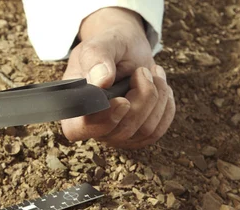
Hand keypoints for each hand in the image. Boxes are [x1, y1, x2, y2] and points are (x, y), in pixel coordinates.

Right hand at [61, 7, 174, 148]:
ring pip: (145, 130)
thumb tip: (101, 80)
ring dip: (157, 97)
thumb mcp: (101, 42)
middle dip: (141, 97)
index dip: (102, 120)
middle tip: (143, 71)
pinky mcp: (139, 136)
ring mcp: (117, 136)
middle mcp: (93, 128)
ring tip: (152, 73)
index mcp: (73, 108)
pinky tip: (160, 87)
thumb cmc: (110, 48)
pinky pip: (159, 130)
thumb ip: (96, 56)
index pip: (78, 129)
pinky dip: (166, 105)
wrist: (129, 51)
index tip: (122, 101)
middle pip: (122, 130)